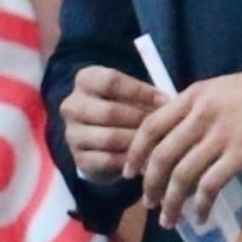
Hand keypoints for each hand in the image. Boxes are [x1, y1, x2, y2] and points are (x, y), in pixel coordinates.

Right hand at [61, 63, 162, 182]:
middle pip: (108, 112)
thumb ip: (147, 95)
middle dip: (141, 120)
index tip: (165, 101)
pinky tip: (145, 158)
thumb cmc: (126, 107)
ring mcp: (72, 133)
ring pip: (108, 138)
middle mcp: (72, 105)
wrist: (103, 136)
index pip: (111, 82)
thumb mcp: (133, 93)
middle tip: (163, 126)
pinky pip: (106, 160)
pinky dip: (129, 160)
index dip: (141, 92)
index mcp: (85, 80)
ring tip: (157, 143)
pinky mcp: (78, 158)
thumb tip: (169, 106)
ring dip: (136, 142)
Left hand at [131, 60, 241, 224]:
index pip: (150, 127)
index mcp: (190, 98)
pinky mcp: (241, 154)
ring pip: (182, 175)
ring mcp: (220, 136)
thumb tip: (169, 134)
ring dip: (171, 202)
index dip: (135, 153)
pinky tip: (200, 216)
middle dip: (149, 185)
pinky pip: (211, 185)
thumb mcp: (215, 89)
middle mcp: (199, 117)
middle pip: (161, 157)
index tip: (129, 172)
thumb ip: (191, 109)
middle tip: (147, 203)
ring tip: (168, 219)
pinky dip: (201, 204)